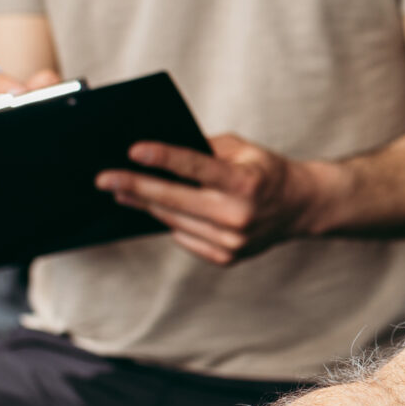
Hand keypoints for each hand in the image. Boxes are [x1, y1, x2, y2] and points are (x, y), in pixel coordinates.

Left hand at [96, 134, 331, 265]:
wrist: (301, 207)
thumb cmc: (267, 171)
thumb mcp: (242, 149)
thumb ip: (204, 148)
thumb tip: (160, 152)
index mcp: (246, 183)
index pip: (197, 168)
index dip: (163, 158)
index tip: (133, 150)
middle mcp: (239, 216)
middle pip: (176, 200)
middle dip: (136, 187)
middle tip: (104, 179)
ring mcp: (233, 241)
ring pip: (175, 221)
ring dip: (146, 205)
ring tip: (122, 192)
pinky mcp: (227, 257)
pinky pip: (185, 238)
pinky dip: (171, 222)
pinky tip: (157, 209)